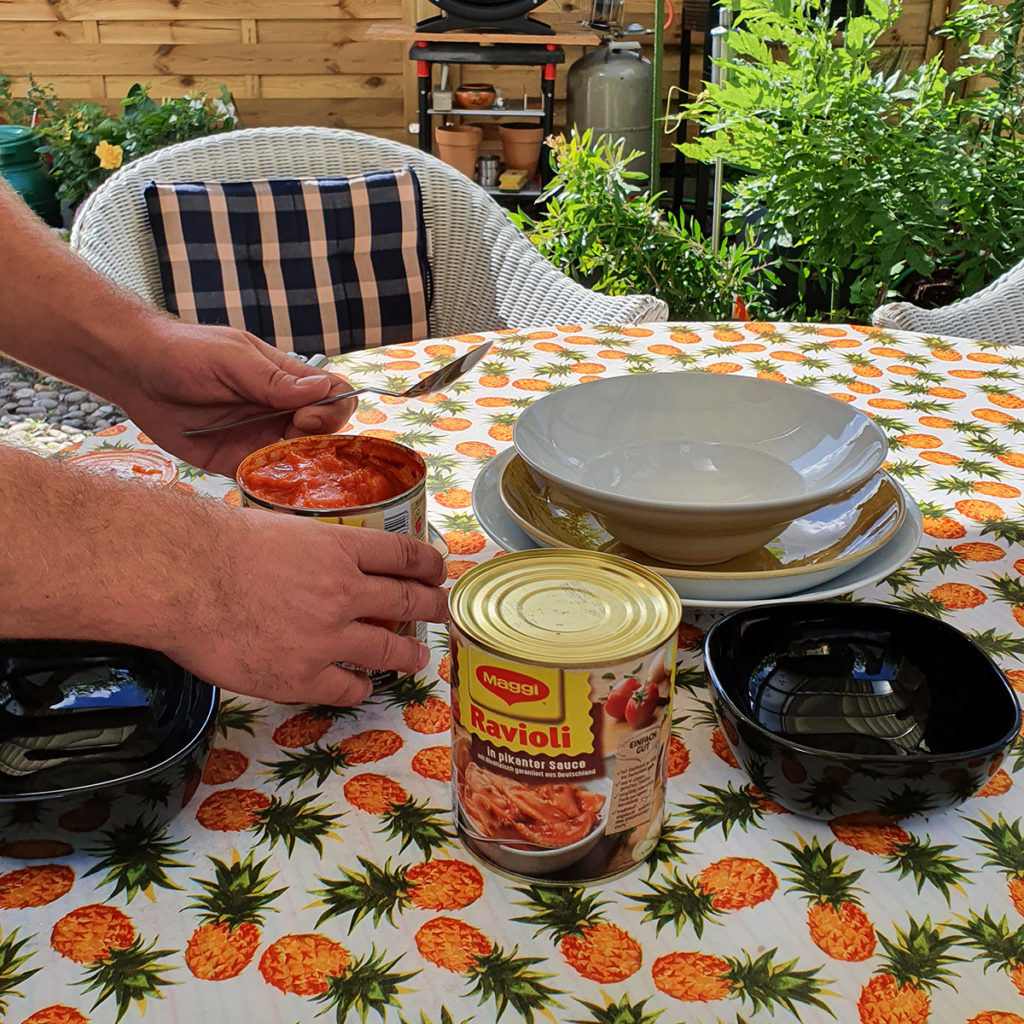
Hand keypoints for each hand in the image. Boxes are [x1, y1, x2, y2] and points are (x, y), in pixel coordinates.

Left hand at [118, 320, 358, 476]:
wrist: (134, 371)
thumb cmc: (184, 352)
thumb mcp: (231, 358)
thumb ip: (273, 379)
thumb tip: (321, 391)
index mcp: (285, 380)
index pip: (333, 395)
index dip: (331, 409)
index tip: (306, 415)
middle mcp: (279, 411)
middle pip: (324, 433)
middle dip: (318, 442)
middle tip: (289, 439)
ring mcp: (259, 438)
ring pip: (300, 461)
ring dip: (300, 469)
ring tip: (279, 469)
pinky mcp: (236, 462)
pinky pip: (265, 481)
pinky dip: (273, 488)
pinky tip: (267, 488)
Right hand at [167, 510, 448, 704]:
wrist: (182, 580)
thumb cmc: (217, 546)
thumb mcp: (282, 531)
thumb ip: (315, 549)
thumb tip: (328, 558)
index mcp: (339, 550)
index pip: (403, 555)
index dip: (428, 564)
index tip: (438, 571)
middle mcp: (344, 593)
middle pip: (406, 602)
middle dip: (431, 607)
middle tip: (440, 610)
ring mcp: (327, 637)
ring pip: (388, 651)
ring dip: (408, 654)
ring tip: (417, 658)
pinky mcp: (303, 676)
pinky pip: (348, 687)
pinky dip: (360, 686)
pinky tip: (360, 685)